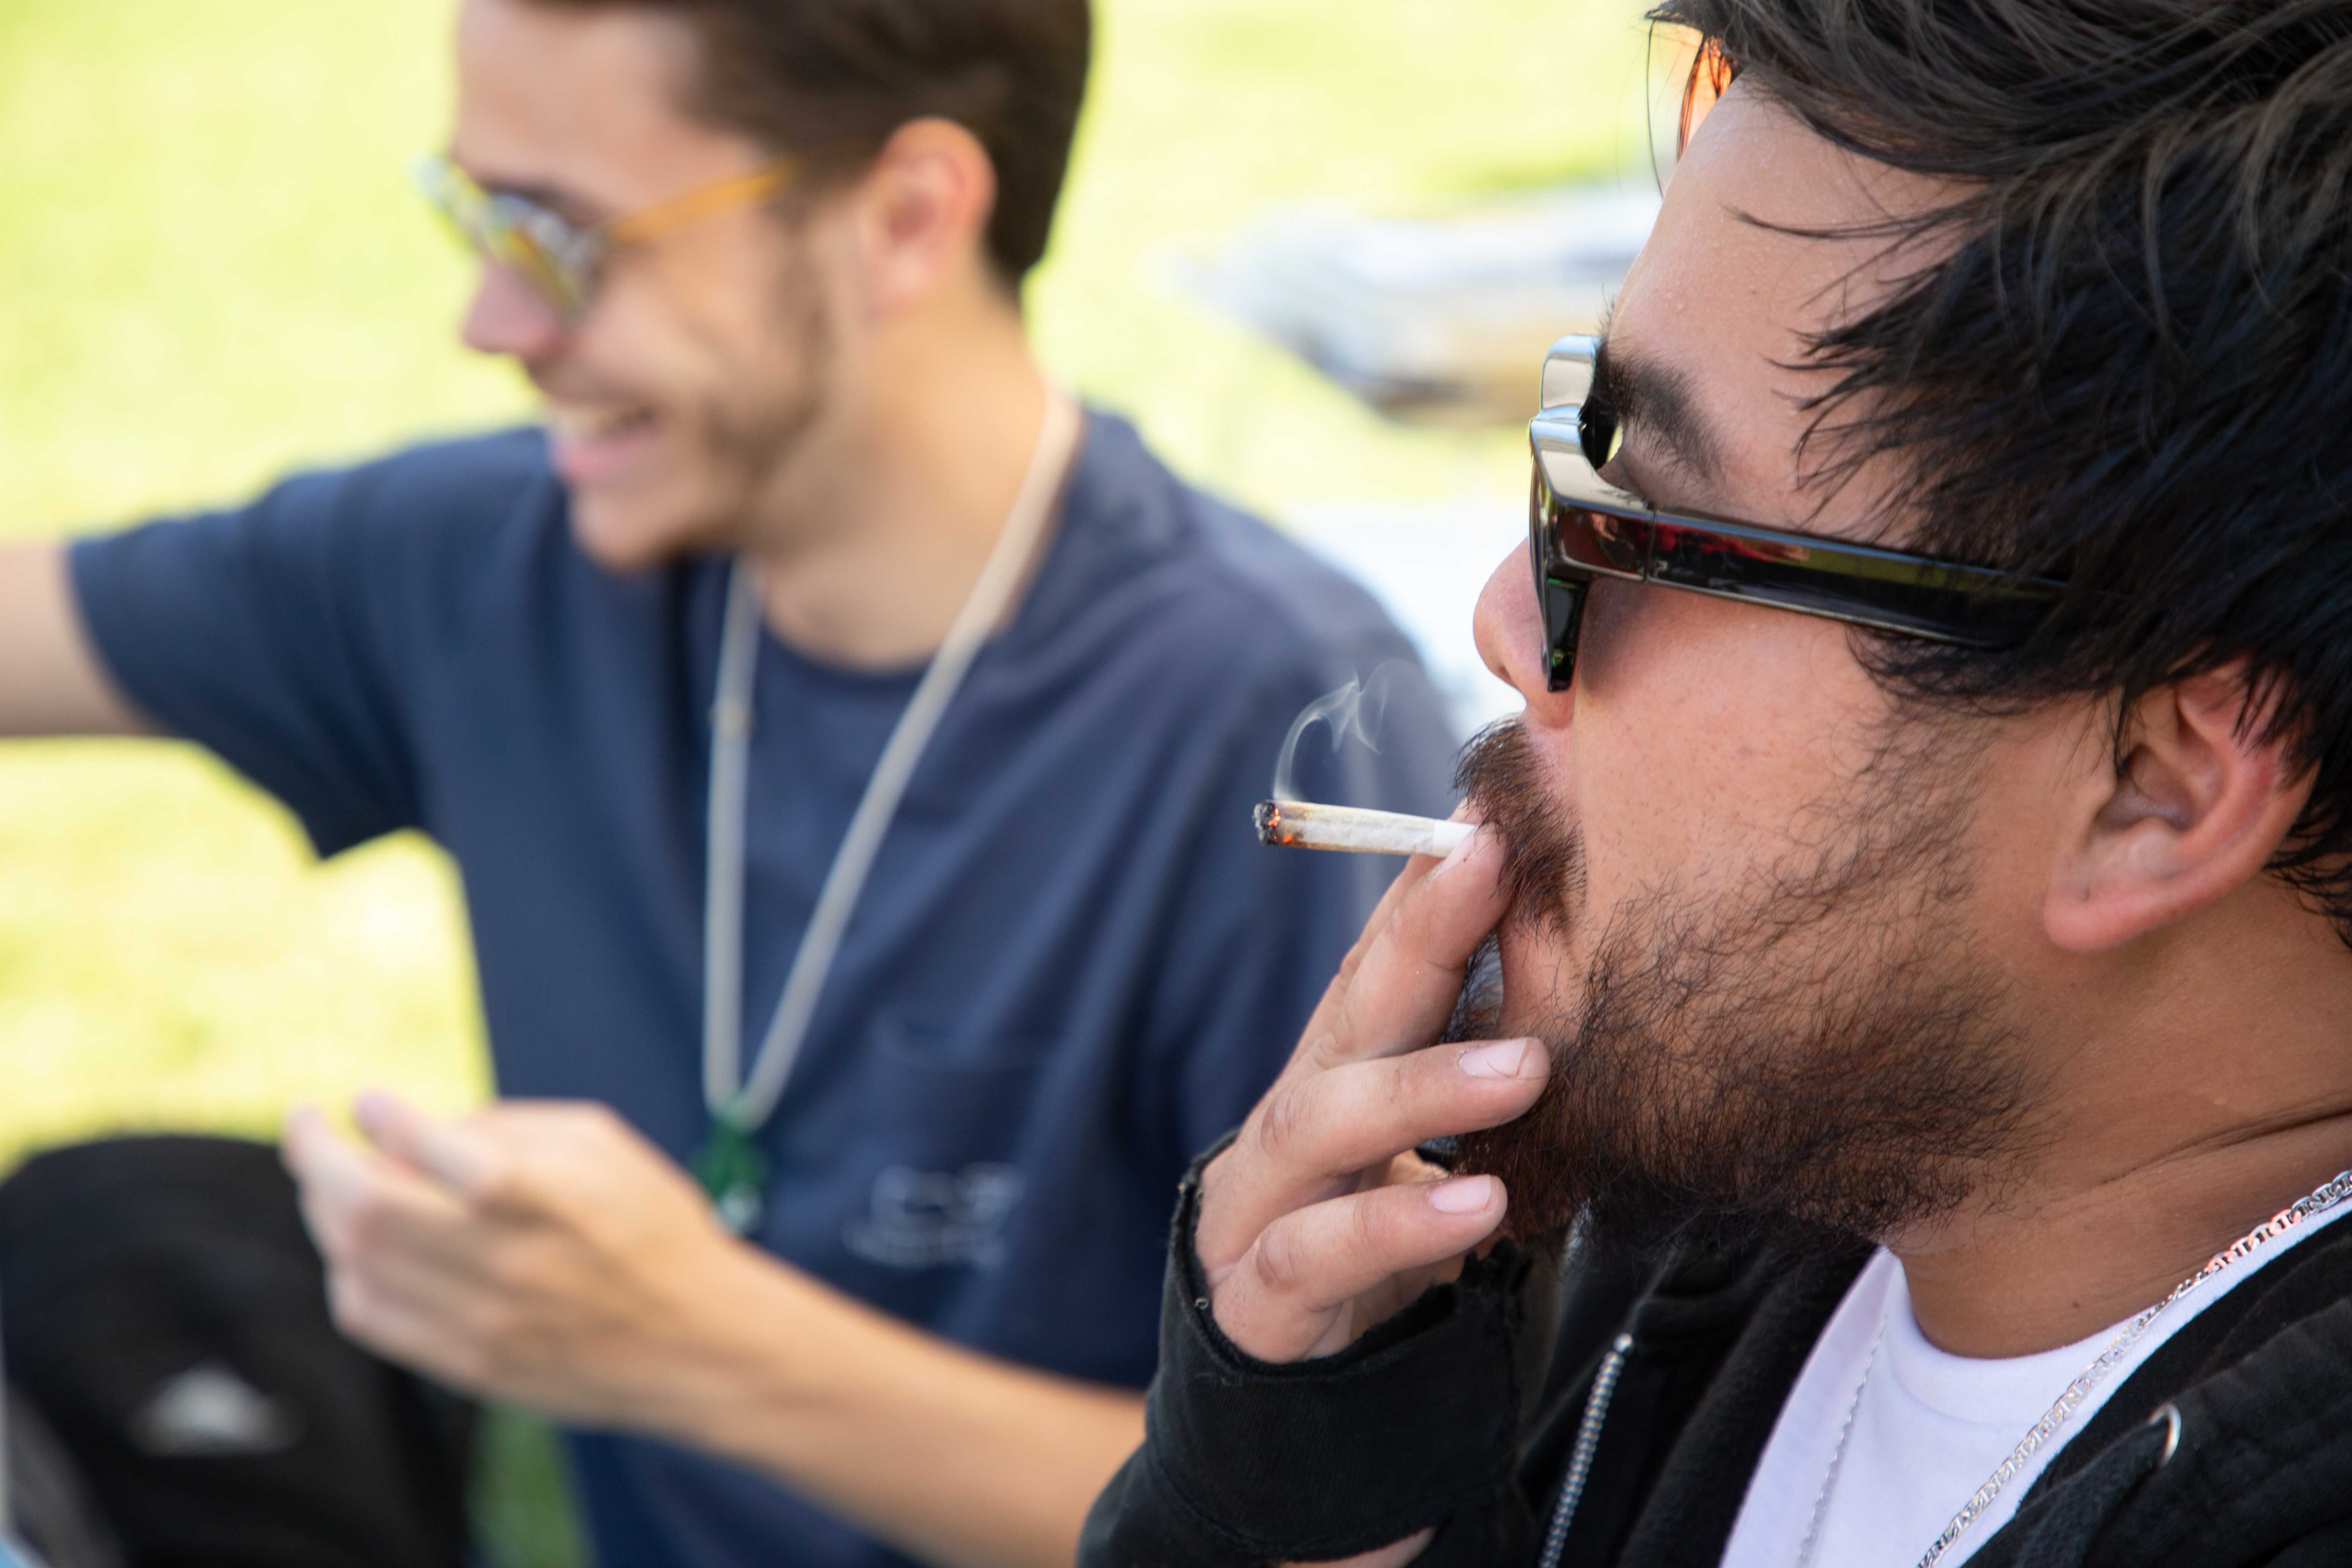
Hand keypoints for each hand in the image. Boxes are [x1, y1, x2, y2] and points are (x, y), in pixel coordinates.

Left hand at [282, 1093, 750, 1429]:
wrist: (698, 1342)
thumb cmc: (651, 1226)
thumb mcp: (602, 1145)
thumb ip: (504, 1129)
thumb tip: (406, 1133)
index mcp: (547, 1196)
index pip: (430, 1148)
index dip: (382, 1116)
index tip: (370, 1102)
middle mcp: (507, 1262)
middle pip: (366, 1205)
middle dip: (316, 1154)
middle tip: (306, 1125)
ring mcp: (482, 1322)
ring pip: (355, 1260)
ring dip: (325, 1209)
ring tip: (330, 1182)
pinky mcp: (468, 1366)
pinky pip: (368, 1316)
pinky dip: (347, 1272)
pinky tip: (359, 1248)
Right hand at [1196, 826, 1548, 1363]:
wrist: (1279, 1388)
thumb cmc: (1370, 1237)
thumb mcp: (1432, 1148)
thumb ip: (1487, 1073)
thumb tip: (1594, 975)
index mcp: (1344, 1072)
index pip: (1386, 959)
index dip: (1434, 883)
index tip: (1498, 814)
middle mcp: (1298, 1114)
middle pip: (1353, 1008)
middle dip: (1423, 931)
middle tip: (1497, 866)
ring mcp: (1266, 1198)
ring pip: (1325, 1120)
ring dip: (1424, 1084)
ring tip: (1527, 1069)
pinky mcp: (1261, 1291)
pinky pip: (1320, 1250)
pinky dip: (1400, 1225)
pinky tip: (1479, 1207)